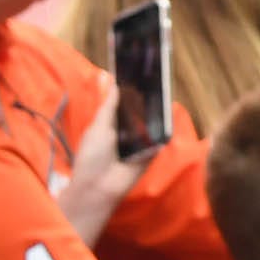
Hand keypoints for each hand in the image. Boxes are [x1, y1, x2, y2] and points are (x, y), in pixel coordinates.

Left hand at [57, 76, 150, 244]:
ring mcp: (141, 141)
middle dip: (146, 97)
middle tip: (155, 77)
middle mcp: (128, 131)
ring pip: (151, 122)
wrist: (99, 187)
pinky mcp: (152, 152)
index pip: (125, 104)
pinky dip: (162, 127)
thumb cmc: (92, 157)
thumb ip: (109, 107)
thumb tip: (116, 85)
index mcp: (112, 124)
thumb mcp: (98, 127)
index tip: (138, 72)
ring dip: (155, 110)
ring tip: (163, 88)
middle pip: (140, 111)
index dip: (131, 90)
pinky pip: (159, 137)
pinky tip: (167, 111)